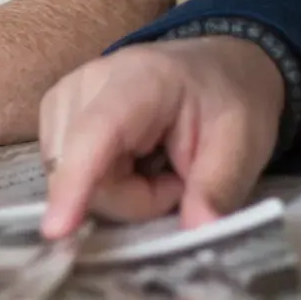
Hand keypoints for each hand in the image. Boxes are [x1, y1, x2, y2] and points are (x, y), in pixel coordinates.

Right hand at [38, 37, 282, 238]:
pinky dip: (100, 183)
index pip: (96, 132)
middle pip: (80, 170)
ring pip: (67, 176)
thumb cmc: (230, 102)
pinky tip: (130, 164)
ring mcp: (67, 94)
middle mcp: (90, 80)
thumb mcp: (244, 144)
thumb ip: (219, 187)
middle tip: (176, 181)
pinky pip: (64, 171)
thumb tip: (198, 230)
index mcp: (142, 79)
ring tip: (156, 168)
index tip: (58, 229)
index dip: (75, 181)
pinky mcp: (57, 111)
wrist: (219, 69)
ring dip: (115, 192)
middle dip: (129, 198)